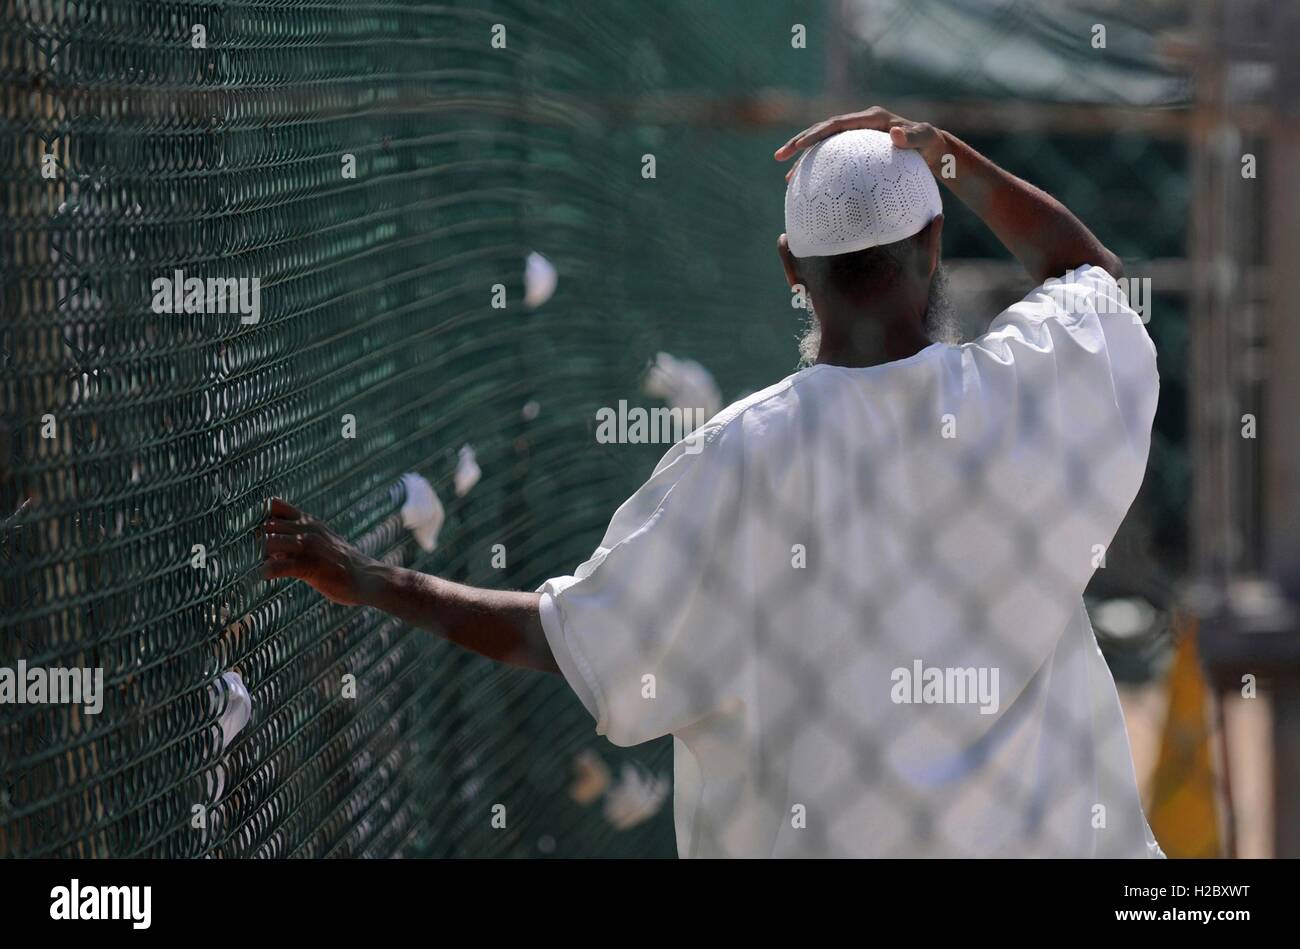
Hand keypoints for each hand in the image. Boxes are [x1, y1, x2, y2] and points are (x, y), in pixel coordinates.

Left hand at [258, 497, 383, 605]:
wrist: (368, 578)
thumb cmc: (343, 563)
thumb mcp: (323, 539)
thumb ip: (299, 536)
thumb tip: (270, 546)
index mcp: (308, 521)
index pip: (273, 505)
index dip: (260, 518)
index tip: (259, 533)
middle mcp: (306, 529)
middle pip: (265, 525)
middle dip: (257, 541)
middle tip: (259, 556)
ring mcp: (307, 547)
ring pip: (267, 543)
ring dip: (260, 557)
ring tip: (265, 568)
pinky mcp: (308, 566)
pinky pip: (274, 568)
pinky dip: (265, 573)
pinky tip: (266, 578)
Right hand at [774, 106, 946, 178]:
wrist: (934, 150)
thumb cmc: (931, 145)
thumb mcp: (926, 139)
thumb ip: (913, 136)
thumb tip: (894, 132)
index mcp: (870, 118)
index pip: (835, 124)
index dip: (815, 133)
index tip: (798, 146)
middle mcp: (860, 123)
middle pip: (822, 130)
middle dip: (798, 142)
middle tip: (779, 157)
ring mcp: (857, 136)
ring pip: (824, 144)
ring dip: (803, 157)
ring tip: (787, 176)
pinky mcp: (857, 149)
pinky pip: (833, 156)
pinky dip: (819, 167)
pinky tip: (808, 186)